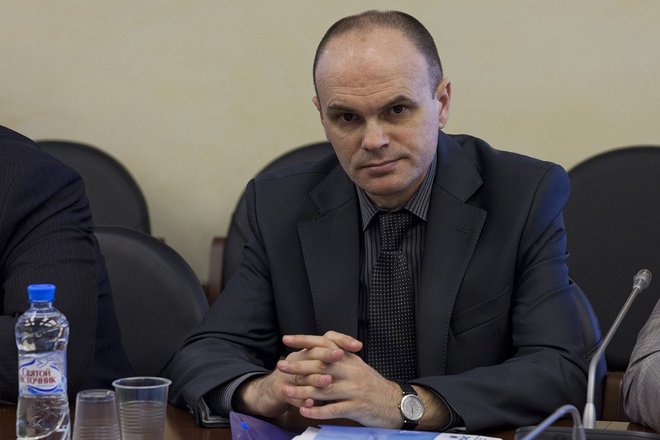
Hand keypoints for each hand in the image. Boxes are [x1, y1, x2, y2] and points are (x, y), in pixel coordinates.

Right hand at [234, 331, 351, 417]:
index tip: (357, 345)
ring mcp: (288, 375)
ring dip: (315, 378)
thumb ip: (332, 358)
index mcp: (307, 352)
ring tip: (328, 380)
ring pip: (303, 375)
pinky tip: (310, 403)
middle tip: (340, 355)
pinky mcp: (280, 391)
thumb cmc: (299, 377)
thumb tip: (356, 348)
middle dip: (327, 355)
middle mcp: (297, 359)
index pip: (325, 340)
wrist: (272, 391)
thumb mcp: (314, 364)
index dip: (341, 341)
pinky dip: (302, 400)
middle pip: (313, 354)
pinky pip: (292, 396)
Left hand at [277, 331, 403, 427]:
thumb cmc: (372, 385)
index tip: (287, 339)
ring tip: (286, 390)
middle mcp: (352, 371)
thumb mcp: (358, 365)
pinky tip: (304, 411)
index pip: (325, 344)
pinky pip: (334, 409)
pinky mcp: (357, 407)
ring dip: (303, 391)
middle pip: (321, 366)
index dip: (305, 341)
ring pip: (324, 389)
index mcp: (350, 358)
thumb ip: (340, 356)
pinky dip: (317, 410)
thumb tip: (319, 347)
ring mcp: (354, 390)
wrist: (396, 403)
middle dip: (299, 366)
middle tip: (281, 366)